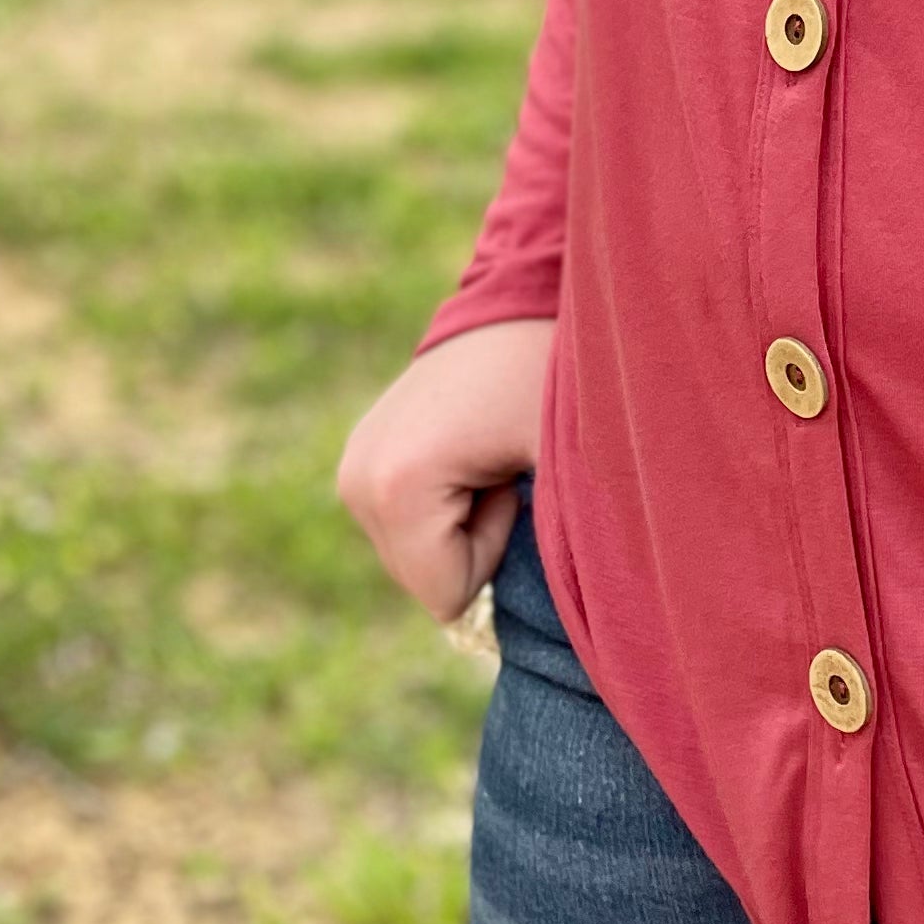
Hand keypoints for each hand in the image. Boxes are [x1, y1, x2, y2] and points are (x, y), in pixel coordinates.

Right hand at [336, 317, 554, 618]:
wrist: (527, 292)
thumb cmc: (553, 376)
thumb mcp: (565, 462)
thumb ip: (556, 550)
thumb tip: (571, 631)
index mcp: (396, 487)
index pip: (448, 597)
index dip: (497, 554)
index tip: (514, 481)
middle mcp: (358, 479)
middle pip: (426, 580)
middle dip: (478, 540)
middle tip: (505, 464)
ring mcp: (352, 465)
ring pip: (417, 555)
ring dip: (464, 522)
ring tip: (490, 452)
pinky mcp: (360, 456)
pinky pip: (408, 524)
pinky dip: (446, 502)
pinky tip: (470, 449)